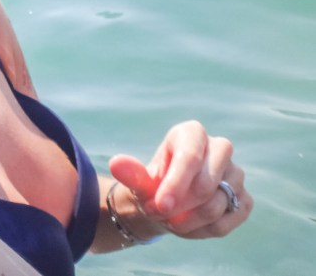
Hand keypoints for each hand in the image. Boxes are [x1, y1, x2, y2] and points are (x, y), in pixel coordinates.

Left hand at [109, 120, 251, 238]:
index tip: (160, 205)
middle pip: (207, 184)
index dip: (176, 184)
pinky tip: (189, 225)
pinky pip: (228, 221)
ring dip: (188, 221)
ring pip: (217, 205)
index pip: (191, 156)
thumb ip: (130, 173)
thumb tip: (117, 164)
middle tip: (159, 212)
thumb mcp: (138, 180)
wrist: (166, 203)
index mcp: (192, 133)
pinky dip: (204, 230)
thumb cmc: (153, 185)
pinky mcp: (244, 199)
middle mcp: (219, 148)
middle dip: (181, 206)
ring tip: (170, 219)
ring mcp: (235, 174)